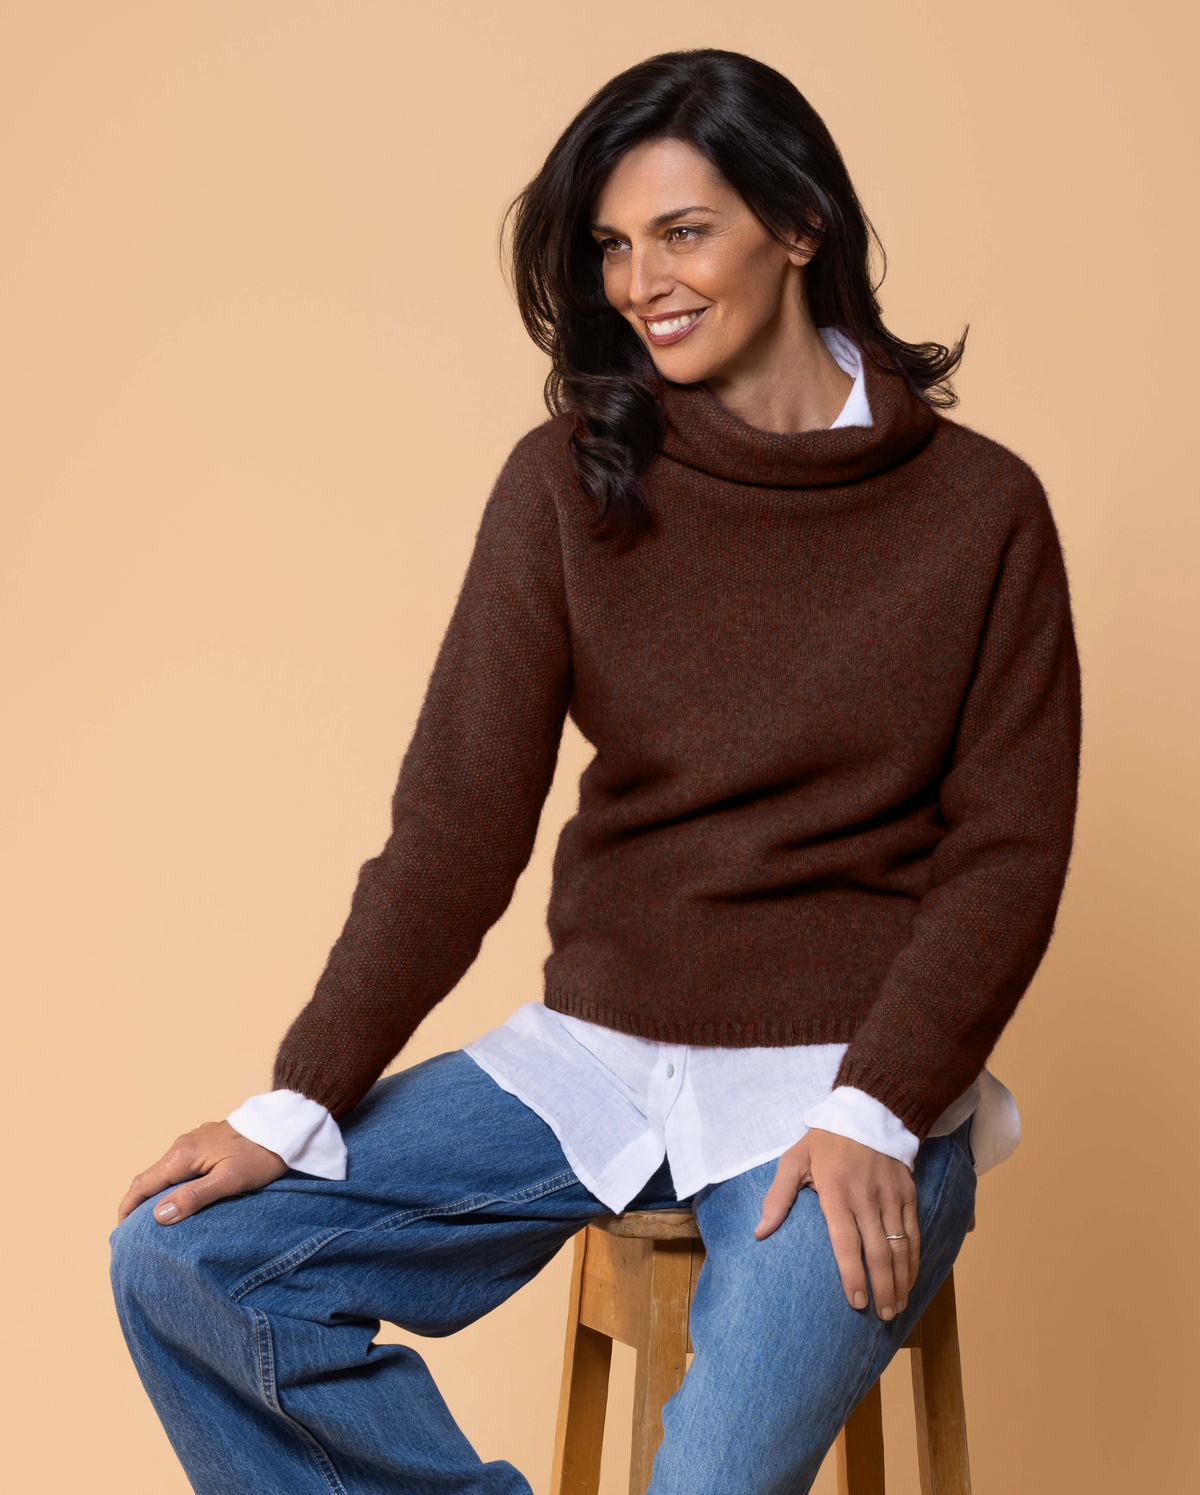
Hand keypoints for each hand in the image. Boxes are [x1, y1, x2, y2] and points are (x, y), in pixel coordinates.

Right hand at [117, 1121, 287, 1225]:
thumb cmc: (260, 1155)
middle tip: (134, 1233)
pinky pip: (179, 1166)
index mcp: (183, 1155)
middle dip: (138, 1204)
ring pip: (165, 1172)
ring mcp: (194, 1141)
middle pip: (150, 1178)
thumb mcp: (229, 1181)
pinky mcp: (206, 1142)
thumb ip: (193, 1197)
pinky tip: (180, 1198)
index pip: (143, 1184)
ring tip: (155, 1221)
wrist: (284, 1126)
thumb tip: (157, 1215)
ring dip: (155, 1194)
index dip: (127, 1209)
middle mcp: (182, 1145)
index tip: (121, 1234)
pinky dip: (171, 1184)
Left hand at [754, 1127, 918, 1319]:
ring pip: (900, 1247)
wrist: (868, 1111)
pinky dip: (914, 1260)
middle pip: (879, 1253)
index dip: (853, 1276)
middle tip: (881, 1316)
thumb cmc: (825, 1140)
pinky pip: (914, 1233)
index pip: (847, 1243)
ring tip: (896, 1307)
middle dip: (882, 1288)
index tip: (856, 1303)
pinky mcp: (908, 1194)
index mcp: (836, 1192)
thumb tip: (760, 1231)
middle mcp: (867, 1197)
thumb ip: (778, 1196)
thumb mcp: (794, 1160)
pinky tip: (910, 1280)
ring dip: (901, 1281)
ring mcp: (891, 1196)